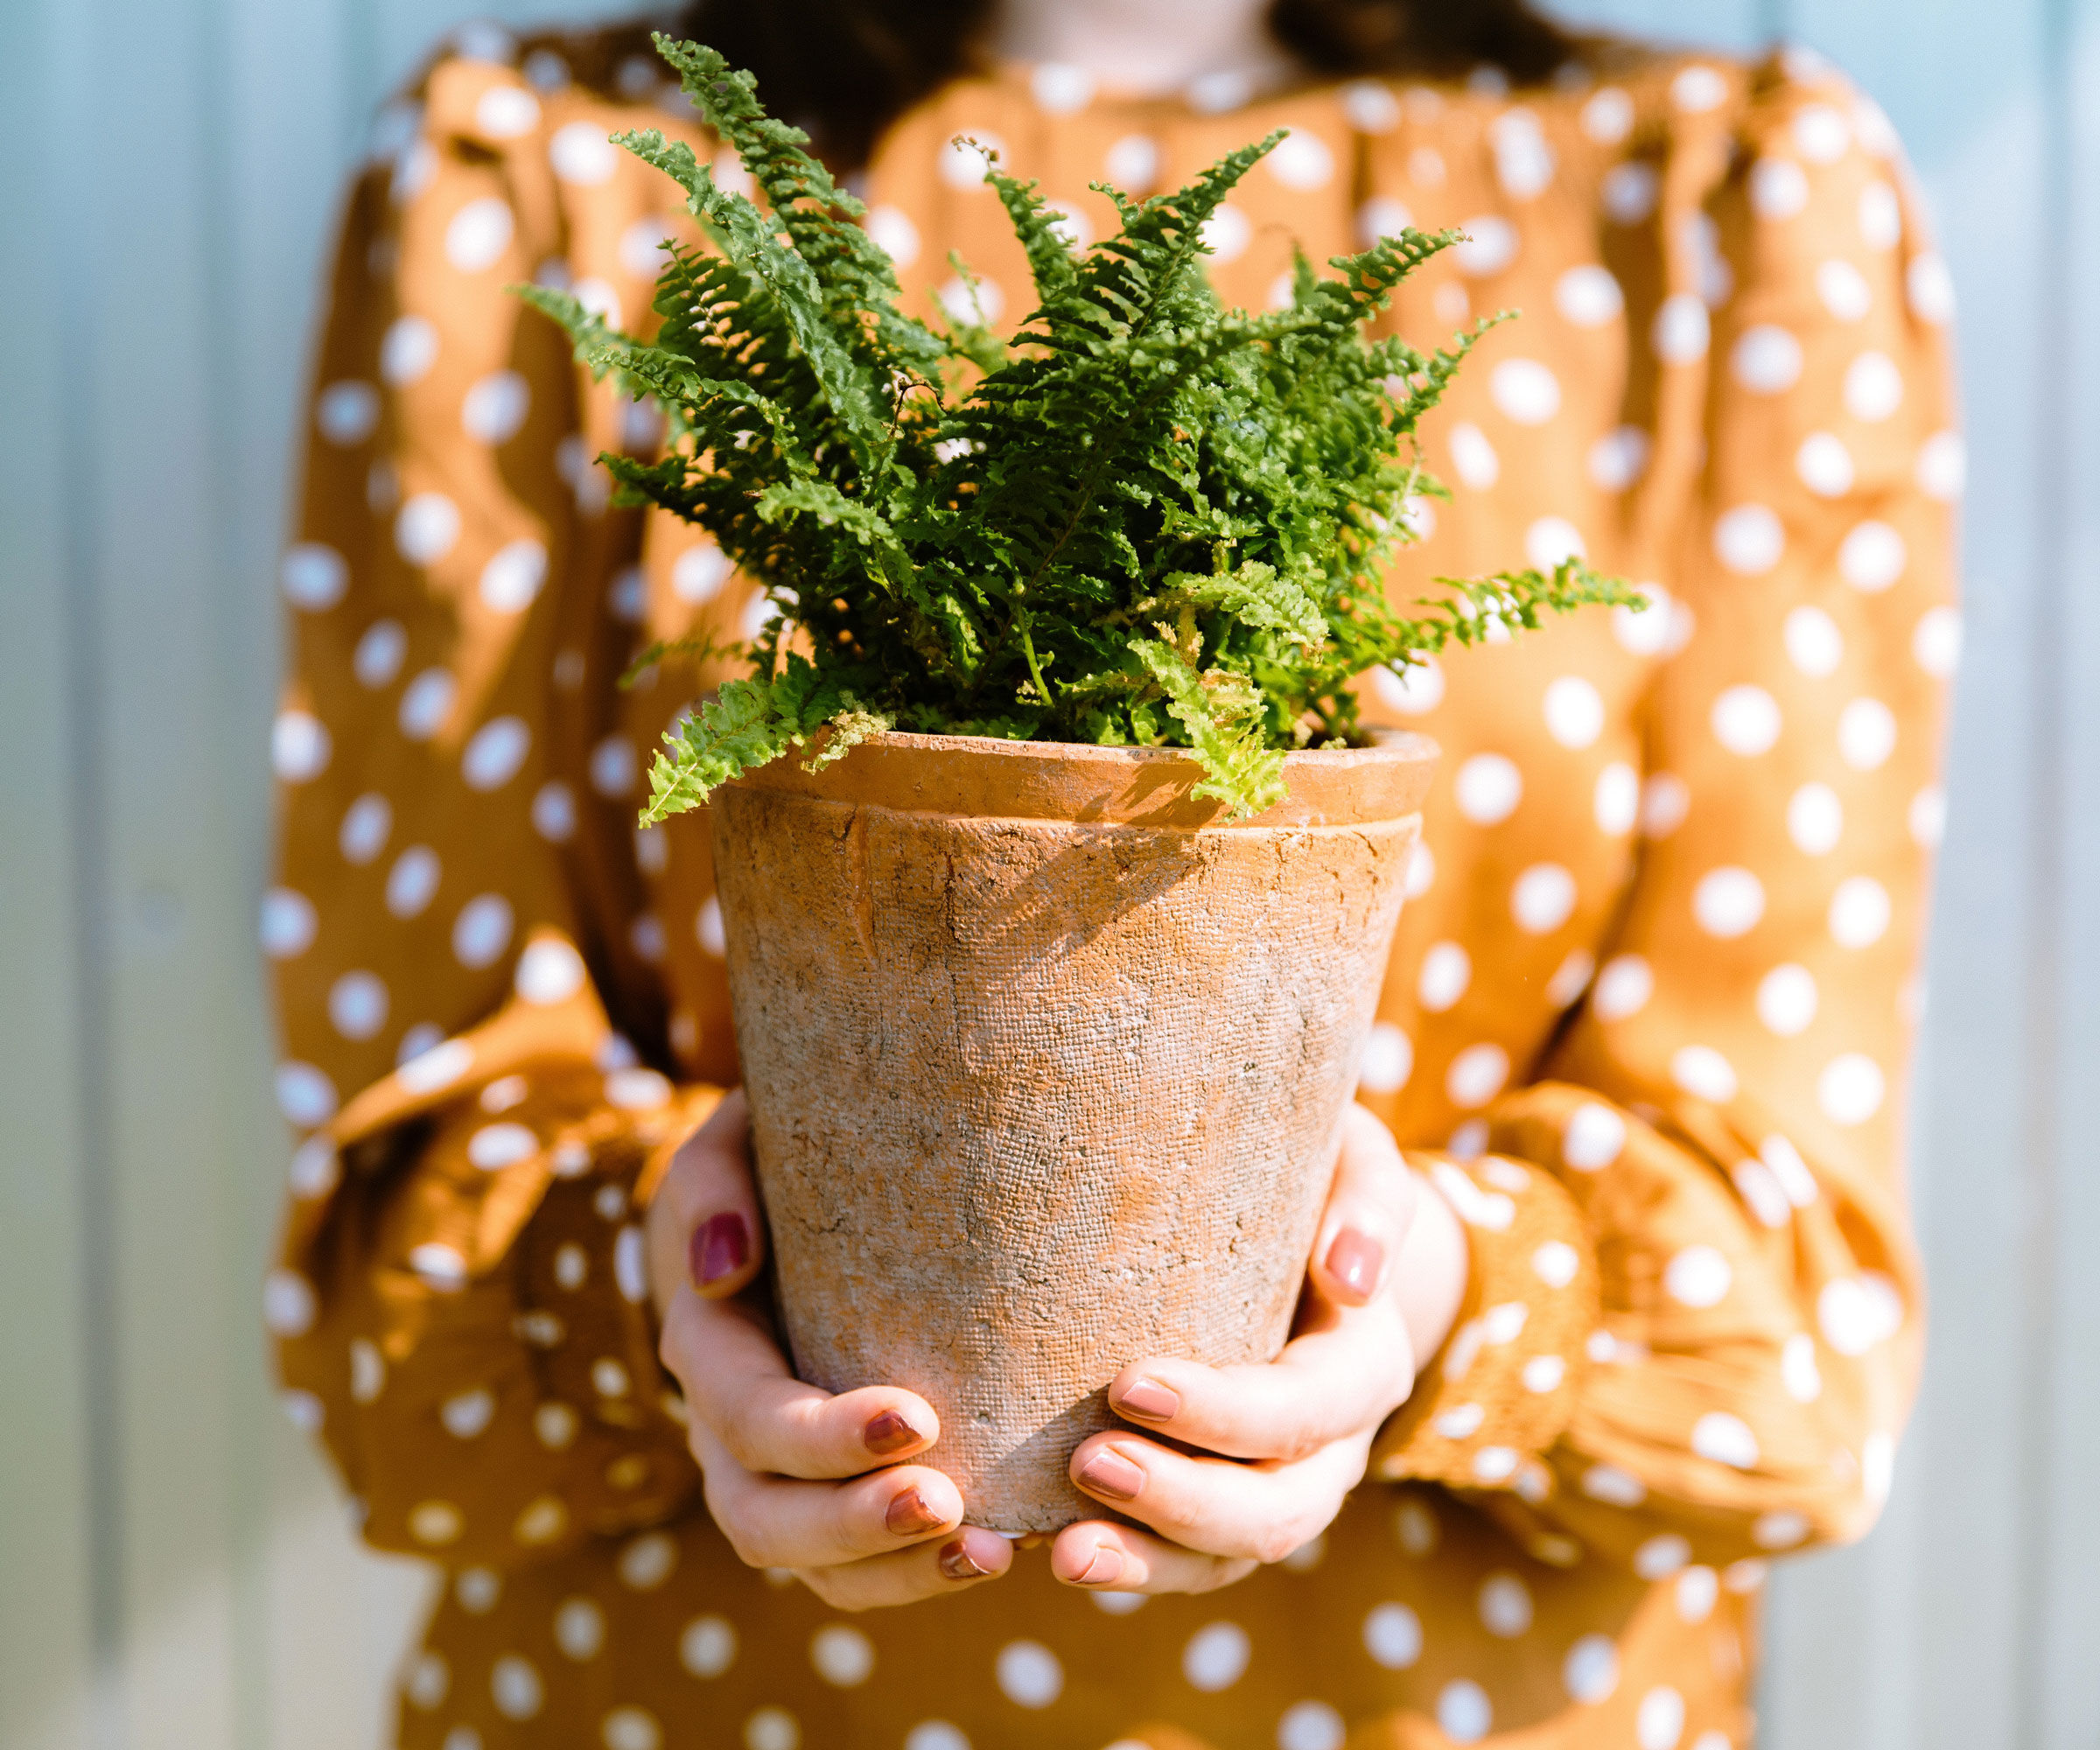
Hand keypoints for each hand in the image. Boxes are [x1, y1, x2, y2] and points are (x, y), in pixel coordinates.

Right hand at [645, 1091, 1013, 1608]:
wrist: (786, 1209)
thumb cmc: (770, 1166)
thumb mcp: (729, 1147)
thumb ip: (716, 1184)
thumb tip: (725, 1265)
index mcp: (707, 1348)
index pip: (750, 1417)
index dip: (823, 1436)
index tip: (920, 1418)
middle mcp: (728, 1434)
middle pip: (765, 1519)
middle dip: (857, 1525)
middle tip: (950, 1506)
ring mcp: (777, 1480)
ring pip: (815, 1568)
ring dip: (901, 1573)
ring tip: (996, 1553)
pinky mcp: (832, 1499)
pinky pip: (862, 1572)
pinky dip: (922, 1578)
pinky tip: (1005, 1553)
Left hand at [1048, 1104, 1467, 1594]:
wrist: (1301, 1231)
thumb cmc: (1315, 1177)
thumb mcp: (1355, 1162)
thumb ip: (1367, 1201)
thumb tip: (1350, 1276)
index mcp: (1363, 1365)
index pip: (1306, 1410)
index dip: (1225, 1413)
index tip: (1127, 1382)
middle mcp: (1332, 1447)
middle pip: (1275, 1511)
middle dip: (1181, 1499)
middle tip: (1086, 1464)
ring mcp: (1278, 1488)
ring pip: (1226, 1559)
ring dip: (1146, 1562)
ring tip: (1061, 1551)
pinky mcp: (1221, 1508)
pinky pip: (1183, 1563)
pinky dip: (1128, 1568)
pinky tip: (1050, 1554)